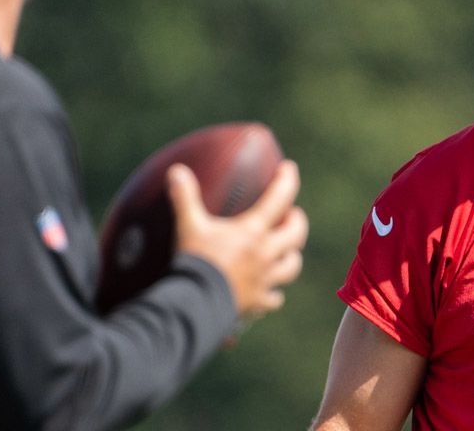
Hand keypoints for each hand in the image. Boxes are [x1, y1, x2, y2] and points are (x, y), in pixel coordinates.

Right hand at [168, 160, 307, 320]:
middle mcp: (265, 254)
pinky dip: (273, 294)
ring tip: (285, 251)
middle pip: (296, 234)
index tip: (288, 169)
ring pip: (292, 266)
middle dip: (297, 222)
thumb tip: (176, 171)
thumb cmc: (195, 262)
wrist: (196, 305)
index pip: (279, 198)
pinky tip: (268, 292)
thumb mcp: (189, 226)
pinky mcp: (258, 302)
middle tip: (291, 215)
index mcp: (252, 231)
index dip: (287, 180)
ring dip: (291, 257)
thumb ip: (184, 197)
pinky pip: (274, 298)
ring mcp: (264, 280)